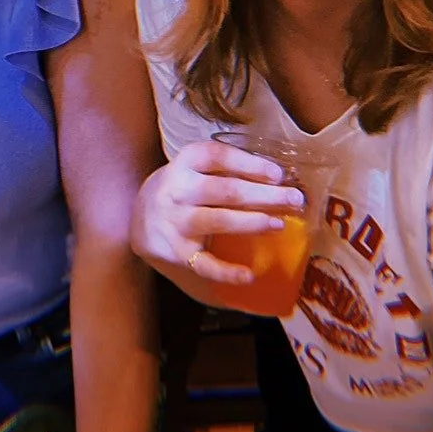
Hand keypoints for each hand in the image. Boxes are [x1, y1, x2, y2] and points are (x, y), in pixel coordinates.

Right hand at [130, 140, 303, 288]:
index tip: (278, 174)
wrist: (138, 219)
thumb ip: (225, 170)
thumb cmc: (181, 190)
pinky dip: (227, 272)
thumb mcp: (193, 170)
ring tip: (279, 225)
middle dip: (264, 195)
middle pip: (226, 190)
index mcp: (185, 163)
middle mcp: (178, 189)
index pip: (218, 156)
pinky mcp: (176, 252)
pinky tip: (249, 275)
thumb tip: (277, 180)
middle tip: (294, 200)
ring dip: (252, 223)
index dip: (250, 164)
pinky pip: (205, 264)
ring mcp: (176, 222)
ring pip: (219, 221)